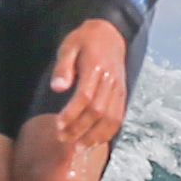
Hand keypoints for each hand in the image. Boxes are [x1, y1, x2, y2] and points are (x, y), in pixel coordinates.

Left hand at [40, 17, 130, 159]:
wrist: (110, 33)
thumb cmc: (85, 40)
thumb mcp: (68, 47)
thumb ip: (63, 68)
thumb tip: (57, 88)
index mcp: (96, 67)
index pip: (85, 96)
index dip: (72, 113)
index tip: (58, 124)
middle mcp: (111, 80)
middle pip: (98, 111)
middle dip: (80, 129)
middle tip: (63, 139)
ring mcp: (119, 88)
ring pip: (112, 117)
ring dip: (95, 135)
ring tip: (79, 146)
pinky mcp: (123, 94)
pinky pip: (119, 117)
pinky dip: (108, 132)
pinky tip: (95, 140)